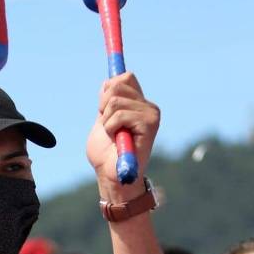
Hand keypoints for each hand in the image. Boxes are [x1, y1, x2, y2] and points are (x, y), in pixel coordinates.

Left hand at [86, 73, 159, 196]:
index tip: (104, 110)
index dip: (108, 90)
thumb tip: (109, 81)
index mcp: (139, 104)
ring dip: (106, 122)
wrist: (111, 176)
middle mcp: (149, 107)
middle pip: (118, 84)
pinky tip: (118, 141)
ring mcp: (151, 115)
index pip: (125, 77)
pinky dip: (110, 129)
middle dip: (103, 106)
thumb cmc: (106, 153)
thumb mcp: (102, 120)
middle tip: (109, 127)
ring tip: (114, 136)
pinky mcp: (150, 124)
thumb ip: (107, 101)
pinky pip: (119, 115)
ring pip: (114, 101)